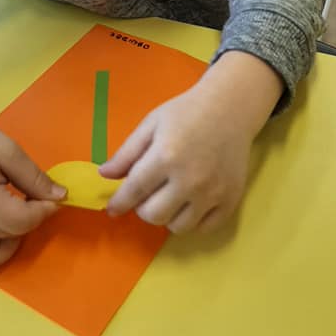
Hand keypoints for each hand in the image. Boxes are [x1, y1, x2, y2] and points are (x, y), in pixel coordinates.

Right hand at [0, 111, 65, 268]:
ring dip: (9, 241)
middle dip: (29, 220)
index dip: (45, 210)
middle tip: (30, 197)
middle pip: (12, 237)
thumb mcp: (9, 152)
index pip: (24, 222)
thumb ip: (35, 179)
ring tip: (12, 213)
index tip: (52, 197)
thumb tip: (60, 197)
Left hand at [100, 84, 253, 234]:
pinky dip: (193, 220)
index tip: (113, 208)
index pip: (134, 190)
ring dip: (167, 216)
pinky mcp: (230, 200)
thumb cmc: (186, 112)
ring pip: (178, 226)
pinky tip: (191, 202)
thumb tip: (104, 175)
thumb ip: (127, 152)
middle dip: (143, 208)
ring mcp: (213, 192)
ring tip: (170, 197)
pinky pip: (204, 228)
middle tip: (147, 194)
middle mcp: (190, 178)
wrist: (230, 108)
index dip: (119, 202)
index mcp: (166, 155)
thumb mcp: (151, 124)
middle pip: (154, 215)